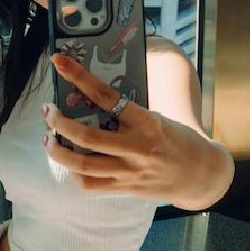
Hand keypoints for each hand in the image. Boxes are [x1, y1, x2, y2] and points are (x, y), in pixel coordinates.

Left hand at [44, 52, 232, 209]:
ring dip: (57, 151)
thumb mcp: (157, 118)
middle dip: (58, 122)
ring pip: (82, 164)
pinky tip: (69, 163)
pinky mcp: (125, 189)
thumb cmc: (177, 139)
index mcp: (146, 121)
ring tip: (49, 139)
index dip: (79, 76)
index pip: (105, 94)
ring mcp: (130, 171)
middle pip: (86, 135)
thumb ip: (128, 113)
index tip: (60, 62)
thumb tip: (90, 99)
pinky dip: (73, 173)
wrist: (201, 173)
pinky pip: (89, 186)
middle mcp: (137, 147)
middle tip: (48, 111)